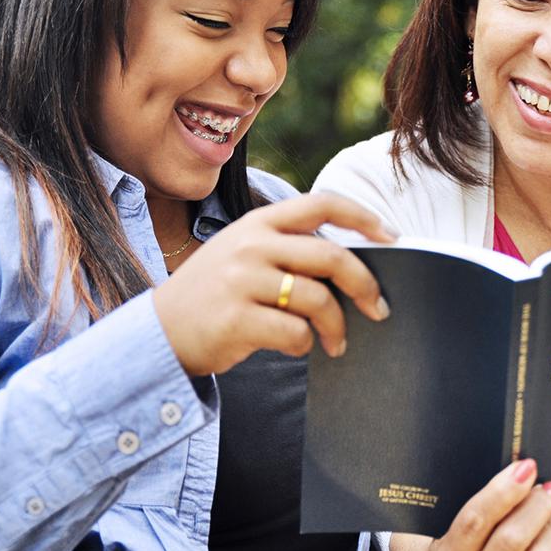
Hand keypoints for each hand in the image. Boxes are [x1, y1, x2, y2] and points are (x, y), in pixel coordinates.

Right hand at [153, 193, 393, 374]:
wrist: (158, 332)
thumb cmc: (216, 294)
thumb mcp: (244, 253)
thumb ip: (287, 247)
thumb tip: (353, 263)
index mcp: (258, 222)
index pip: (321, 203)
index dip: (363, 217)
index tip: (392, 237)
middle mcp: (251, 244)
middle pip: (331, 257)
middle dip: (365, 286)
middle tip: (380, 309)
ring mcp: (242, 280)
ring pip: (318, 300)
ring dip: (337, 327)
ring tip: (336, 343)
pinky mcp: (236, 318)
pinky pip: (295, 333)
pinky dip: (305, 345)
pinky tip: (296, 347)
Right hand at [397, 459, 550, 550]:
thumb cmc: (455, 542)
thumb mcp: (446, 528)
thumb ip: (471, 505)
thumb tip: (513, 469)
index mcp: (448, 550)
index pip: (474, 519)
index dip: (502, 491)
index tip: (525, 467)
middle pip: (510, 539)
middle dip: (534, 506)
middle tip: (547, 485)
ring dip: (550, 523)